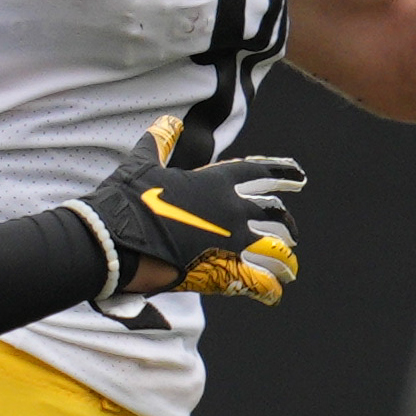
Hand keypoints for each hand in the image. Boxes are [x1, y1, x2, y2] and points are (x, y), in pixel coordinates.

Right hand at [73, 116, 303, 306]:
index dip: (282, 172)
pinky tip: (274, 295)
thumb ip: (160, 140)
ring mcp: (231, 242)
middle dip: (286, 224)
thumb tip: (168, 121)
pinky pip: (259, 282)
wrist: (115, 240)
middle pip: (274, 214)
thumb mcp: (143, 162)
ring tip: (290, 269)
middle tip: (293, 232)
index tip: (300, 176)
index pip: (260, 172)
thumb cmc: (127, 200)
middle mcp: (231, 209)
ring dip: (286, 260)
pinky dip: (270, 289)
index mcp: (216, 181)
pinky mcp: (224, 272)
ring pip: (276, 250)